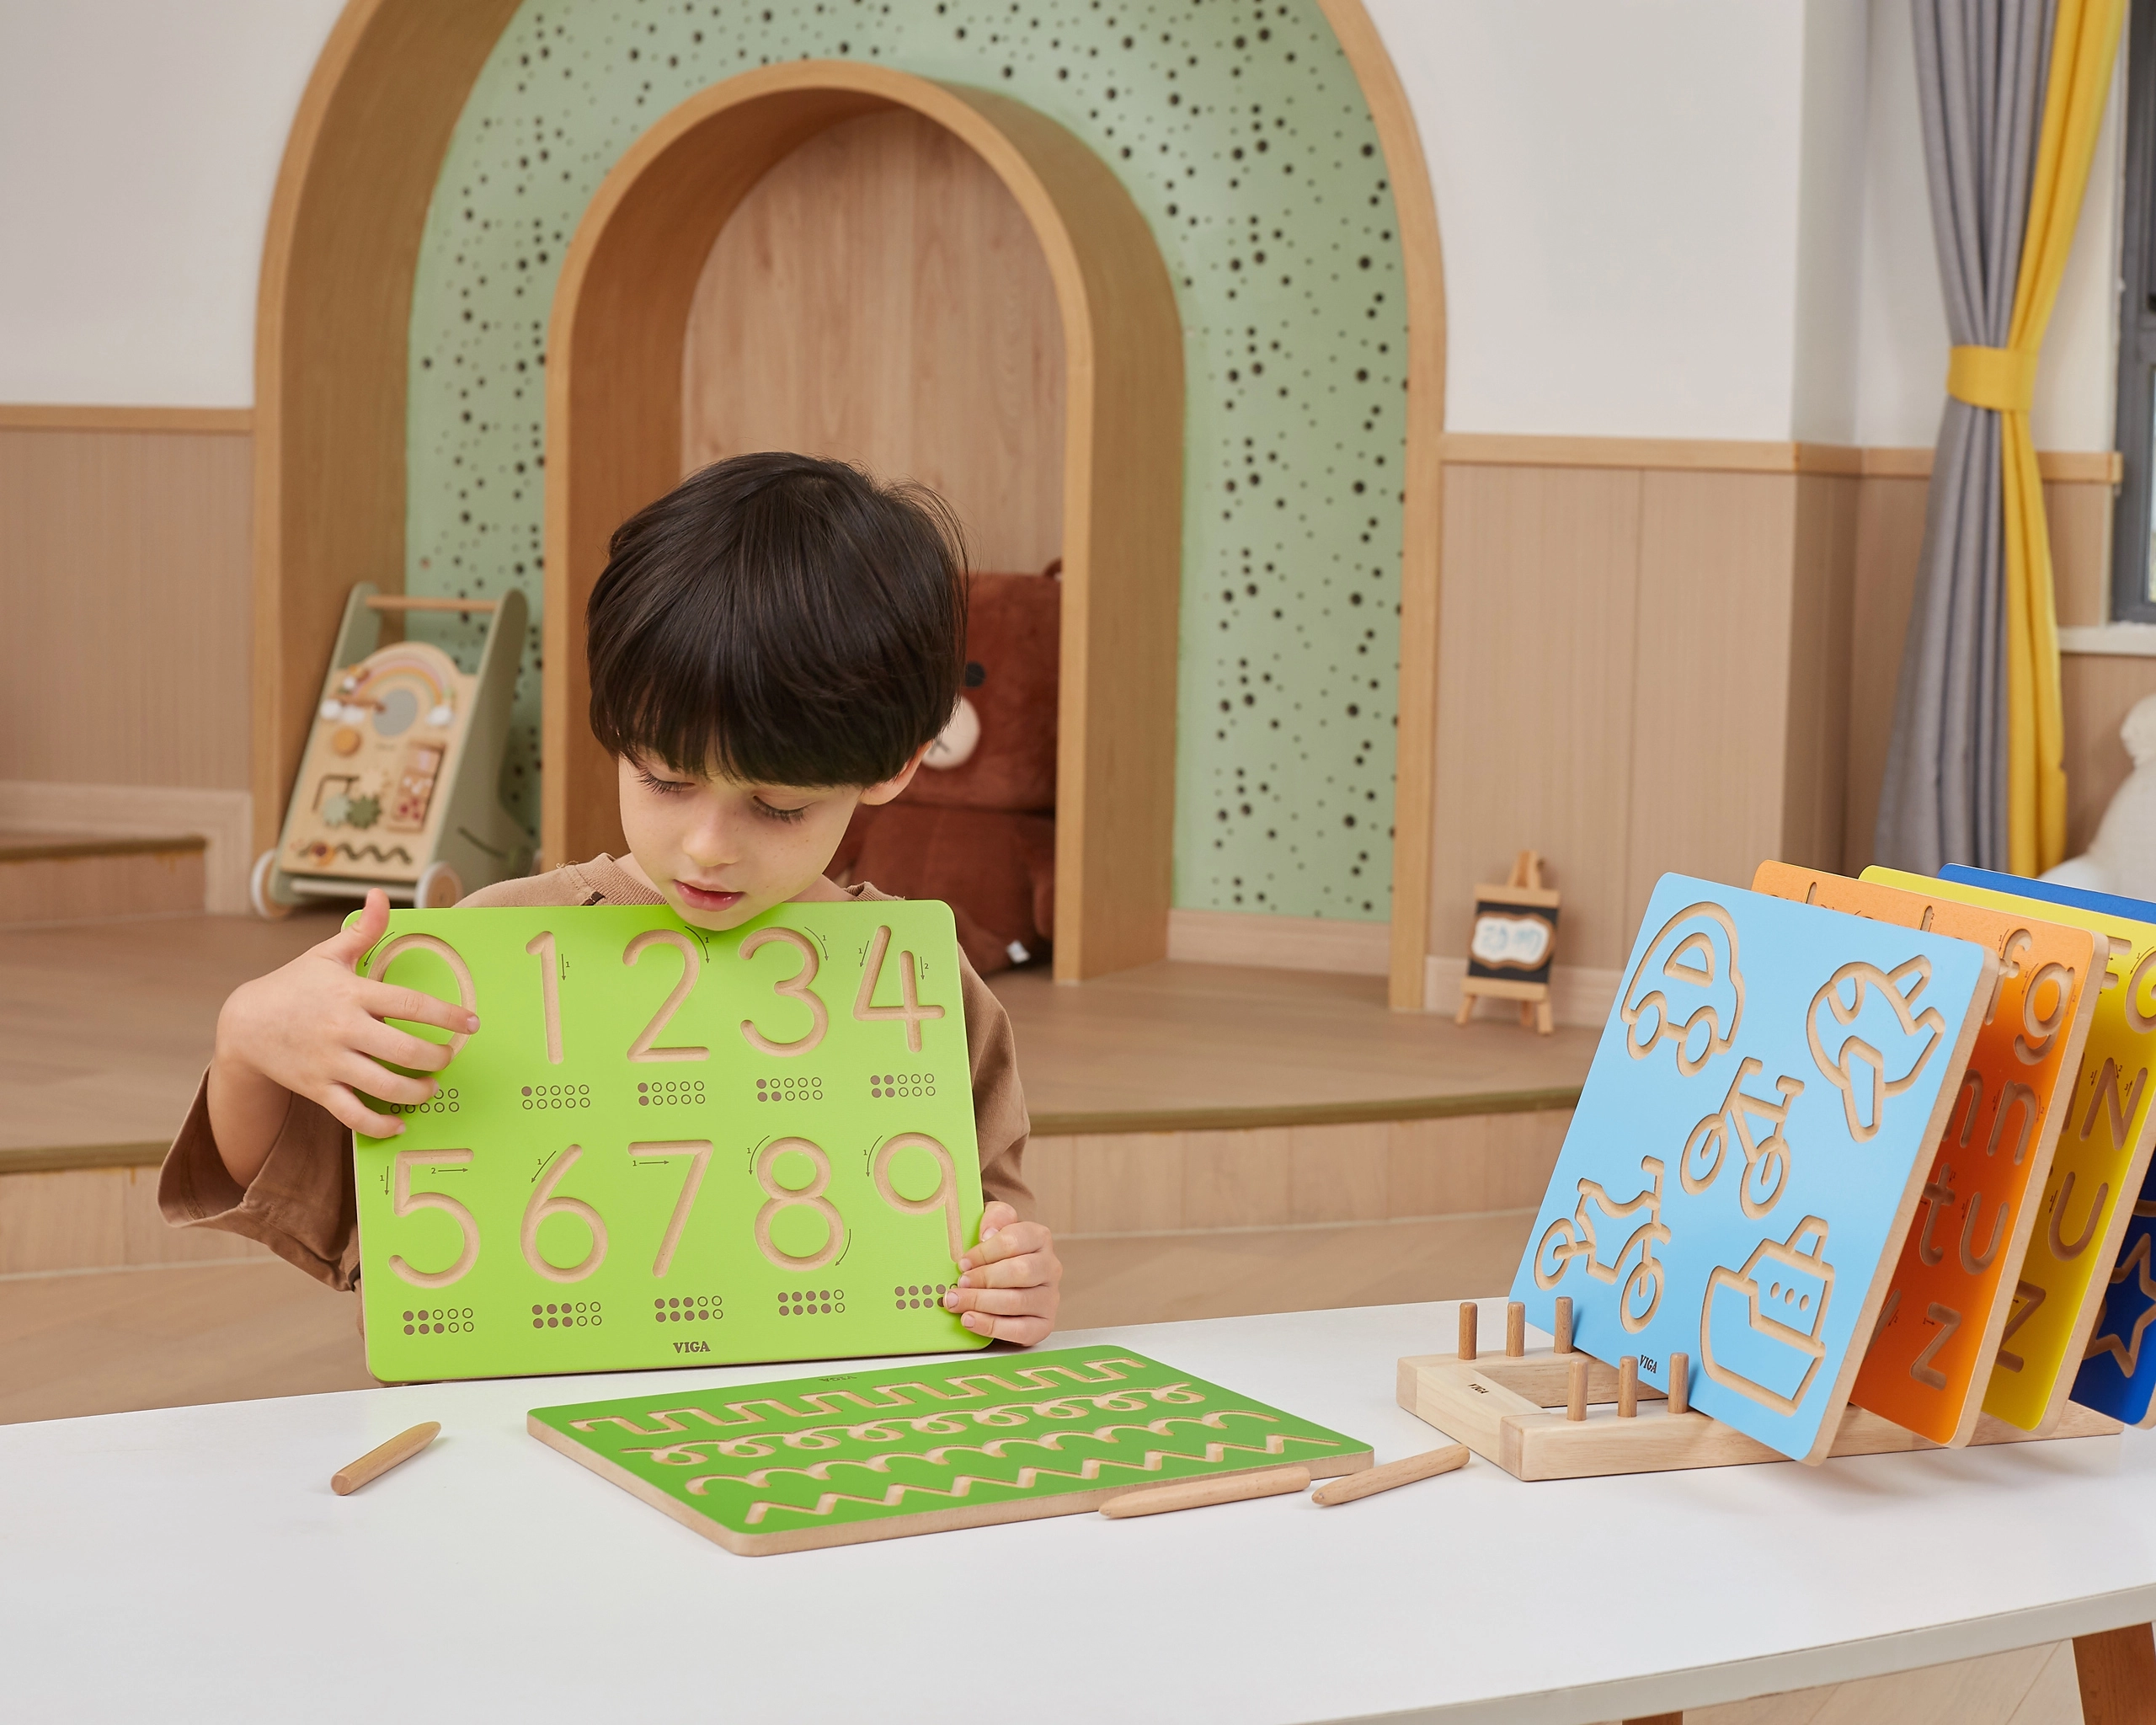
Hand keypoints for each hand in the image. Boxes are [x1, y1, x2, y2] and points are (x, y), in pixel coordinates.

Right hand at [206, 889, 479, 1183]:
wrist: (245, 1024)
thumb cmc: (295, 986)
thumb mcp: (327, 954)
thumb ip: (363, 930)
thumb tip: (380, 894)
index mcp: (353, 994)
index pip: (411, 1004)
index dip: (448, 1015)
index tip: (472, 1023)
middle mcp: (344, 1029)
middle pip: (404, 1050)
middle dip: (436, 1058)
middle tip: (448, 1058)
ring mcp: (330, 1062)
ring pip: (384, 1086)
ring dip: (416, 1092)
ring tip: (429, 1087)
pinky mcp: (317, 1088)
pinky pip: (352, 1114)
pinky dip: (379, 1124)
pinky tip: (398, 1122)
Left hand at [943, 1202, 1060, 1344]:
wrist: (1006, 1278)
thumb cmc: (997, 1253)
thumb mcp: (995, 1225)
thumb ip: (994, 1218)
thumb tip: (988, 1232)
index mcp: (1040, 1238)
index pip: (1015, 1240)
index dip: (985, 1252)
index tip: (963, 1262)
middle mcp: (1050, 1267)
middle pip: (1021, 1272)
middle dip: (984, 1279)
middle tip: (960, 1283)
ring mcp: (1049, 1298)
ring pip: (1018, 1302)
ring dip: (982, 1303)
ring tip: (956, 1303)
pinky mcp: (1043, 1324)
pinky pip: (1020, 1330)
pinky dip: (991, 1326)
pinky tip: (970, 1320)